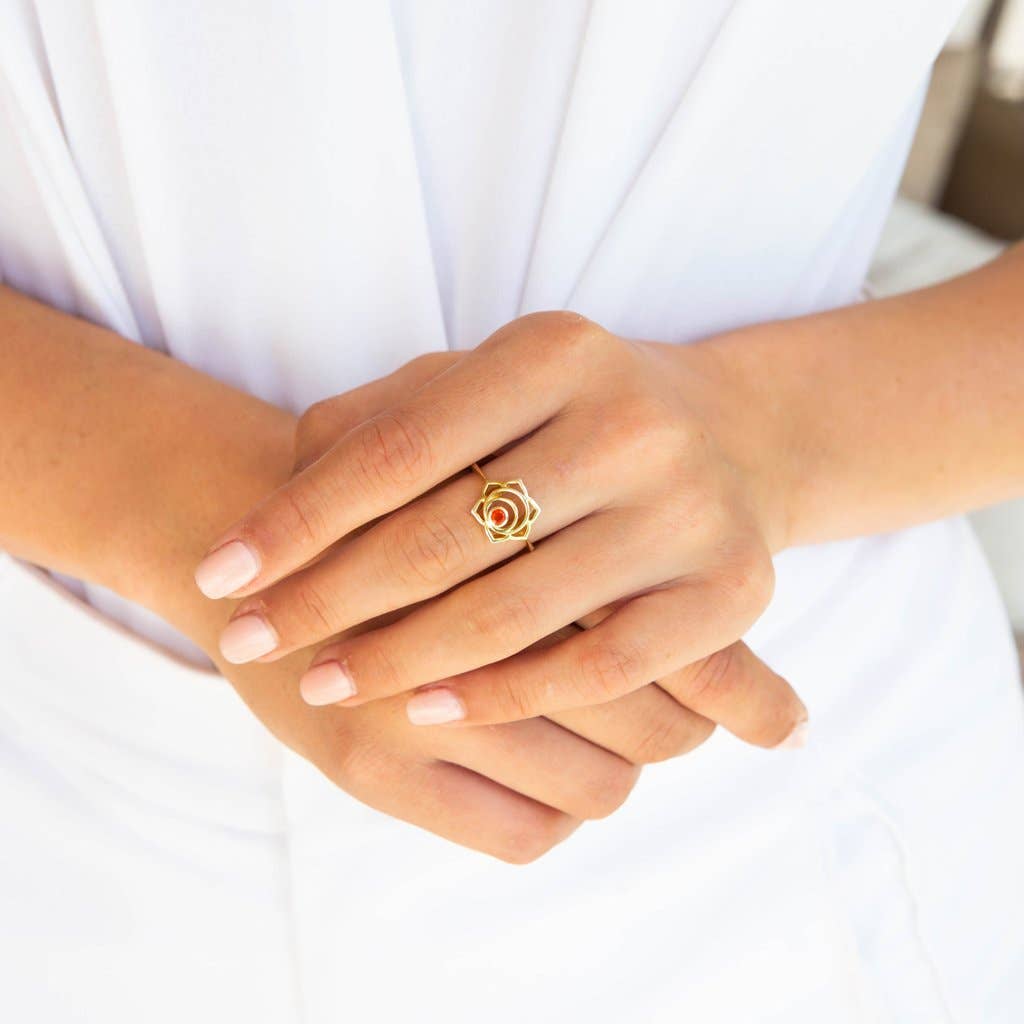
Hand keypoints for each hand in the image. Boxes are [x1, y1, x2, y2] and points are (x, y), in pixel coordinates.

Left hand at [196, 311, 806, 747]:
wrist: (725, 441)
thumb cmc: (565, 420)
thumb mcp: (478, 388)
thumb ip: (376, 423)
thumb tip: (277, 504)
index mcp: (557, 350)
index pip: (397, 449)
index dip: (298, 520)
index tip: (219, 577)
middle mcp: (633, 419)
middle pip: (448, 533)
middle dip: (330, 599)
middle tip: (250, 642)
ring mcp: (690, 508)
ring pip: (515, 610)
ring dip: (399, 660)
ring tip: (320, 683)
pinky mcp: (732, 590)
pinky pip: (598, 666)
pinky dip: (503, 696)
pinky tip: (425, 711)